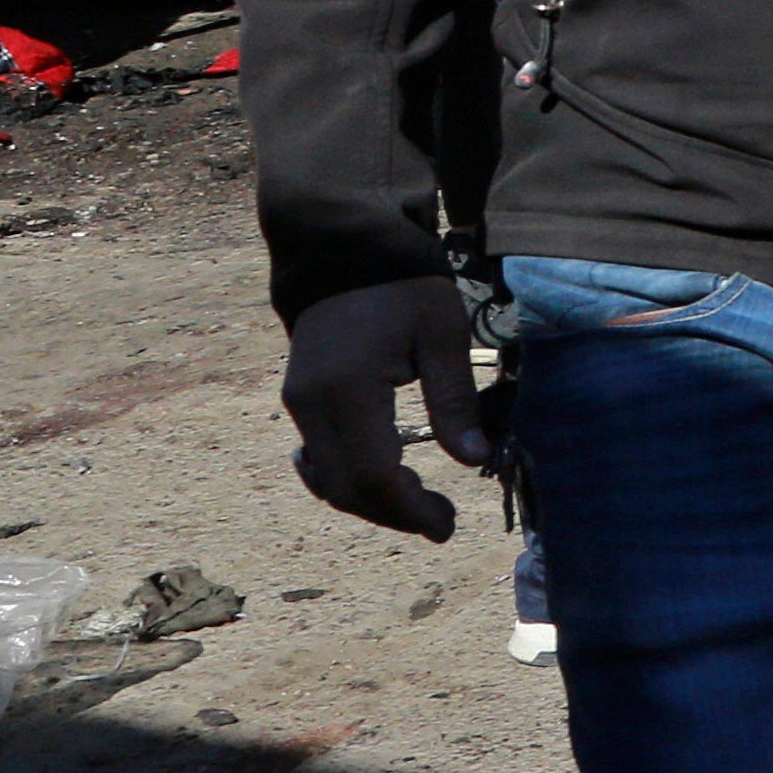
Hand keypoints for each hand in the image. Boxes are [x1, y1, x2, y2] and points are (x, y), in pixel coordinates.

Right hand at [278, 274, 488, 542]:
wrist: (346, 249)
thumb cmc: (403, 287)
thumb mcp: (442, 335)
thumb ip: (454, 400)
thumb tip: (474, 460)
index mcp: (348, 391)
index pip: (373, 476)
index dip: (409, 510)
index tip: (446, 524)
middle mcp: (311, 405)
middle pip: (345, 489)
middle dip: (393, 514)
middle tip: (442, 519)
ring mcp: (299, 403)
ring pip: (328, 480)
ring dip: (372, 501)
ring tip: (420, 505)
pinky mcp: (299, 399)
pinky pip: (319, 459)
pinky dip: (351, 480)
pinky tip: (386, 481)